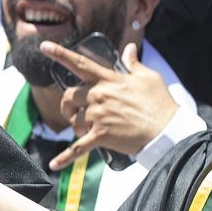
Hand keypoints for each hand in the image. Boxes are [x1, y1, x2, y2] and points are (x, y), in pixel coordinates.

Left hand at [40, 40, 177, 165]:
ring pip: (73, 120)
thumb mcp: (148, 77)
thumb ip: (134, 63)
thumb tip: (130, 48)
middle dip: (68, 105)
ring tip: (86, 130)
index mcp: (109, 79)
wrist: (167, 130)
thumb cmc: (160, 103)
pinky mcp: (100, 135)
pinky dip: (65, 158)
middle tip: (74, 113)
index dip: (60, 53)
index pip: (80, 63)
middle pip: (69, 96)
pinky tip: (55, 164)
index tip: (43, 46)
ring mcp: (98, 115)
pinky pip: (77, 148)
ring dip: (75, 126)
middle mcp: (99, 95)